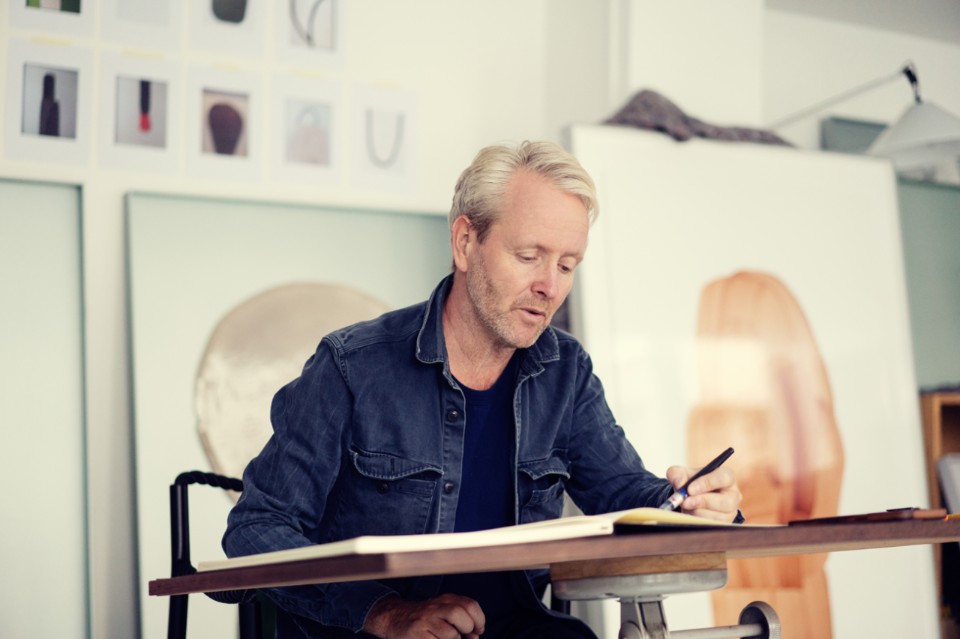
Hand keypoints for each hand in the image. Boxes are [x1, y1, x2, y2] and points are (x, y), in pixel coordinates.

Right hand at [362, 593, 485, 638]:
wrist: (395, 618)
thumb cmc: (424, 618)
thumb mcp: (443, 611)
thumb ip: (461, 620)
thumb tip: (475, 637)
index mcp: (446, 600)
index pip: (470, 605)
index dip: (479, 620)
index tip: (478, 630)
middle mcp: (436, 607)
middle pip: (460, 613)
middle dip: (468, 628)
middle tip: (466, 635)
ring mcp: (425, 621)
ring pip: (450, 633)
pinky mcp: (417, 633)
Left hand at [665, 465, 741, 522]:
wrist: (690, 497)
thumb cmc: (690, 482)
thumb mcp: (681, 474)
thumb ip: (677, 474)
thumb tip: (679, 484)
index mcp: (726, 476)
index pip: (724, 477)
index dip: (707, 483)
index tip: (690, 489)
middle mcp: (733, 494)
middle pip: (726, 502)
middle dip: (703, 502)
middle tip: (685, 502)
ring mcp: (731, 512)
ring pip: (718, 517)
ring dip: (697, 513)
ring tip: (686, 507)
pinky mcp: (725, 524)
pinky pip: (712, 526)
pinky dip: (697, 521)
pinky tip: (689, 515)